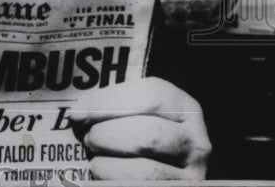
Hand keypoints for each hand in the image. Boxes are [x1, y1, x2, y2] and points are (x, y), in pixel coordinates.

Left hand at [71, 77, 210, 179]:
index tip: (78, 111)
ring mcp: (191, 177)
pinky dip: (110, 180)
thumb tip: (78, 110)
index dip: (108, 103)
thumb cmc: (138, 131)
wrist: (157, 168)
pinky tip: (102, 173)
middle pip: (147, 135)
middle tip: (87, 137)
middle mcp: (196, 144)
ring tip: (94, 158)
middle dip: (107, 135)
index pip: (149, 96)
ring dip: (107, 164)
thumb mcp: (138, 111)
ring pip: (143, 171)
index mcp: (186, 109)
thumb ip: (117, 105)